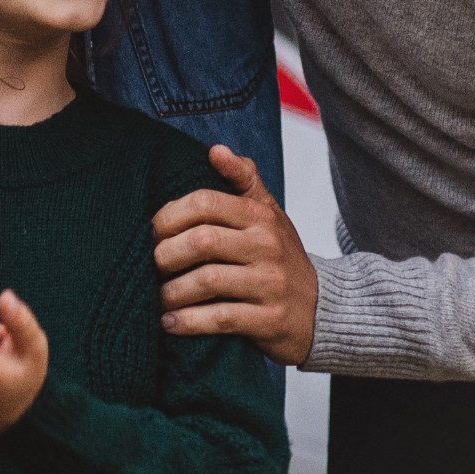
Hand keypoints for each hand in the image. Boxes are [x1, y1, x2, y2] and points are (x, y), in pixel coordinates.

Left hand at [152, 145, 316, 365]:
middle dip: (165, 255)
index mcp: (261, 215)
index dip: (169, 216)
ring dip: (171, 292)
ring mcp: (270, 283)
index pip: (205, 203)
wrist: (325, 308)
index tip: (152, 232)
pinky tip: (170, 323)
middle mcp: (267, 245)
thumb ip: (243, 179)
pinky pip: (220, 318)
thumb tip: (215, 150)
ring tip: (157, 298)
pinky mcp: (270, 319)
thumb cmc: (281, 257)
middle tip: (150, 267)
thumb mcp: (269, 214)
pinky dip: (189, 322)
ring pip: (207, 281)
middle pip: (202, 241)